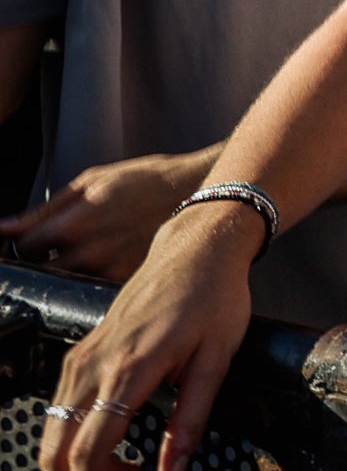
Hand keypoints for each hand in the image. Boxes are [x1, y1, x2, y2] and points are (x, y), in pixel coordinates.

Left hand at [1, 148, 209, 277]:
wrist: (201, 193)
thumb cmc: (146, 181)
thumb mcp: (92, 181)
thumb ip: (43, 210)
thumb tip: (4, 230)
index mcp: (73, 223)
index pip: (25, 248)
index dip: (27, 244)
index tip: (39, 240)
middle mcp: (89, 252)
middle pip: (42, 273)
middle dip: (45, 262)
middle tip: (64, 249)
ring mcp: (110, 271)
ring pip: (68, 284)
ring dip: (70, 273)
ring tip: (91, 255)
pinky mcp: (130, 283)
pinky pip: (96, 289)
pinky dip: (96, 279)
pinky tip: (111, 263)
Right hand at [35, 201, 263, 470]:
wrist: (195, 249)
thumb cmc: (216, 301)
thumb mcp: (218, 361)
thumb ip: (192, 421)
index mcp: (131, 368)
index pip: (91, 447)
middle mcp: (94, 364)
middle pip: (58, 446)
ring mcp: (81, 357)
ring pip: (53, 430)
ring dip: (74, 469)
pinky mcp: (81, 352)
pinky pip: (62, 408)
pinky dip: (75, 440)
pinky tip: (113, 450)